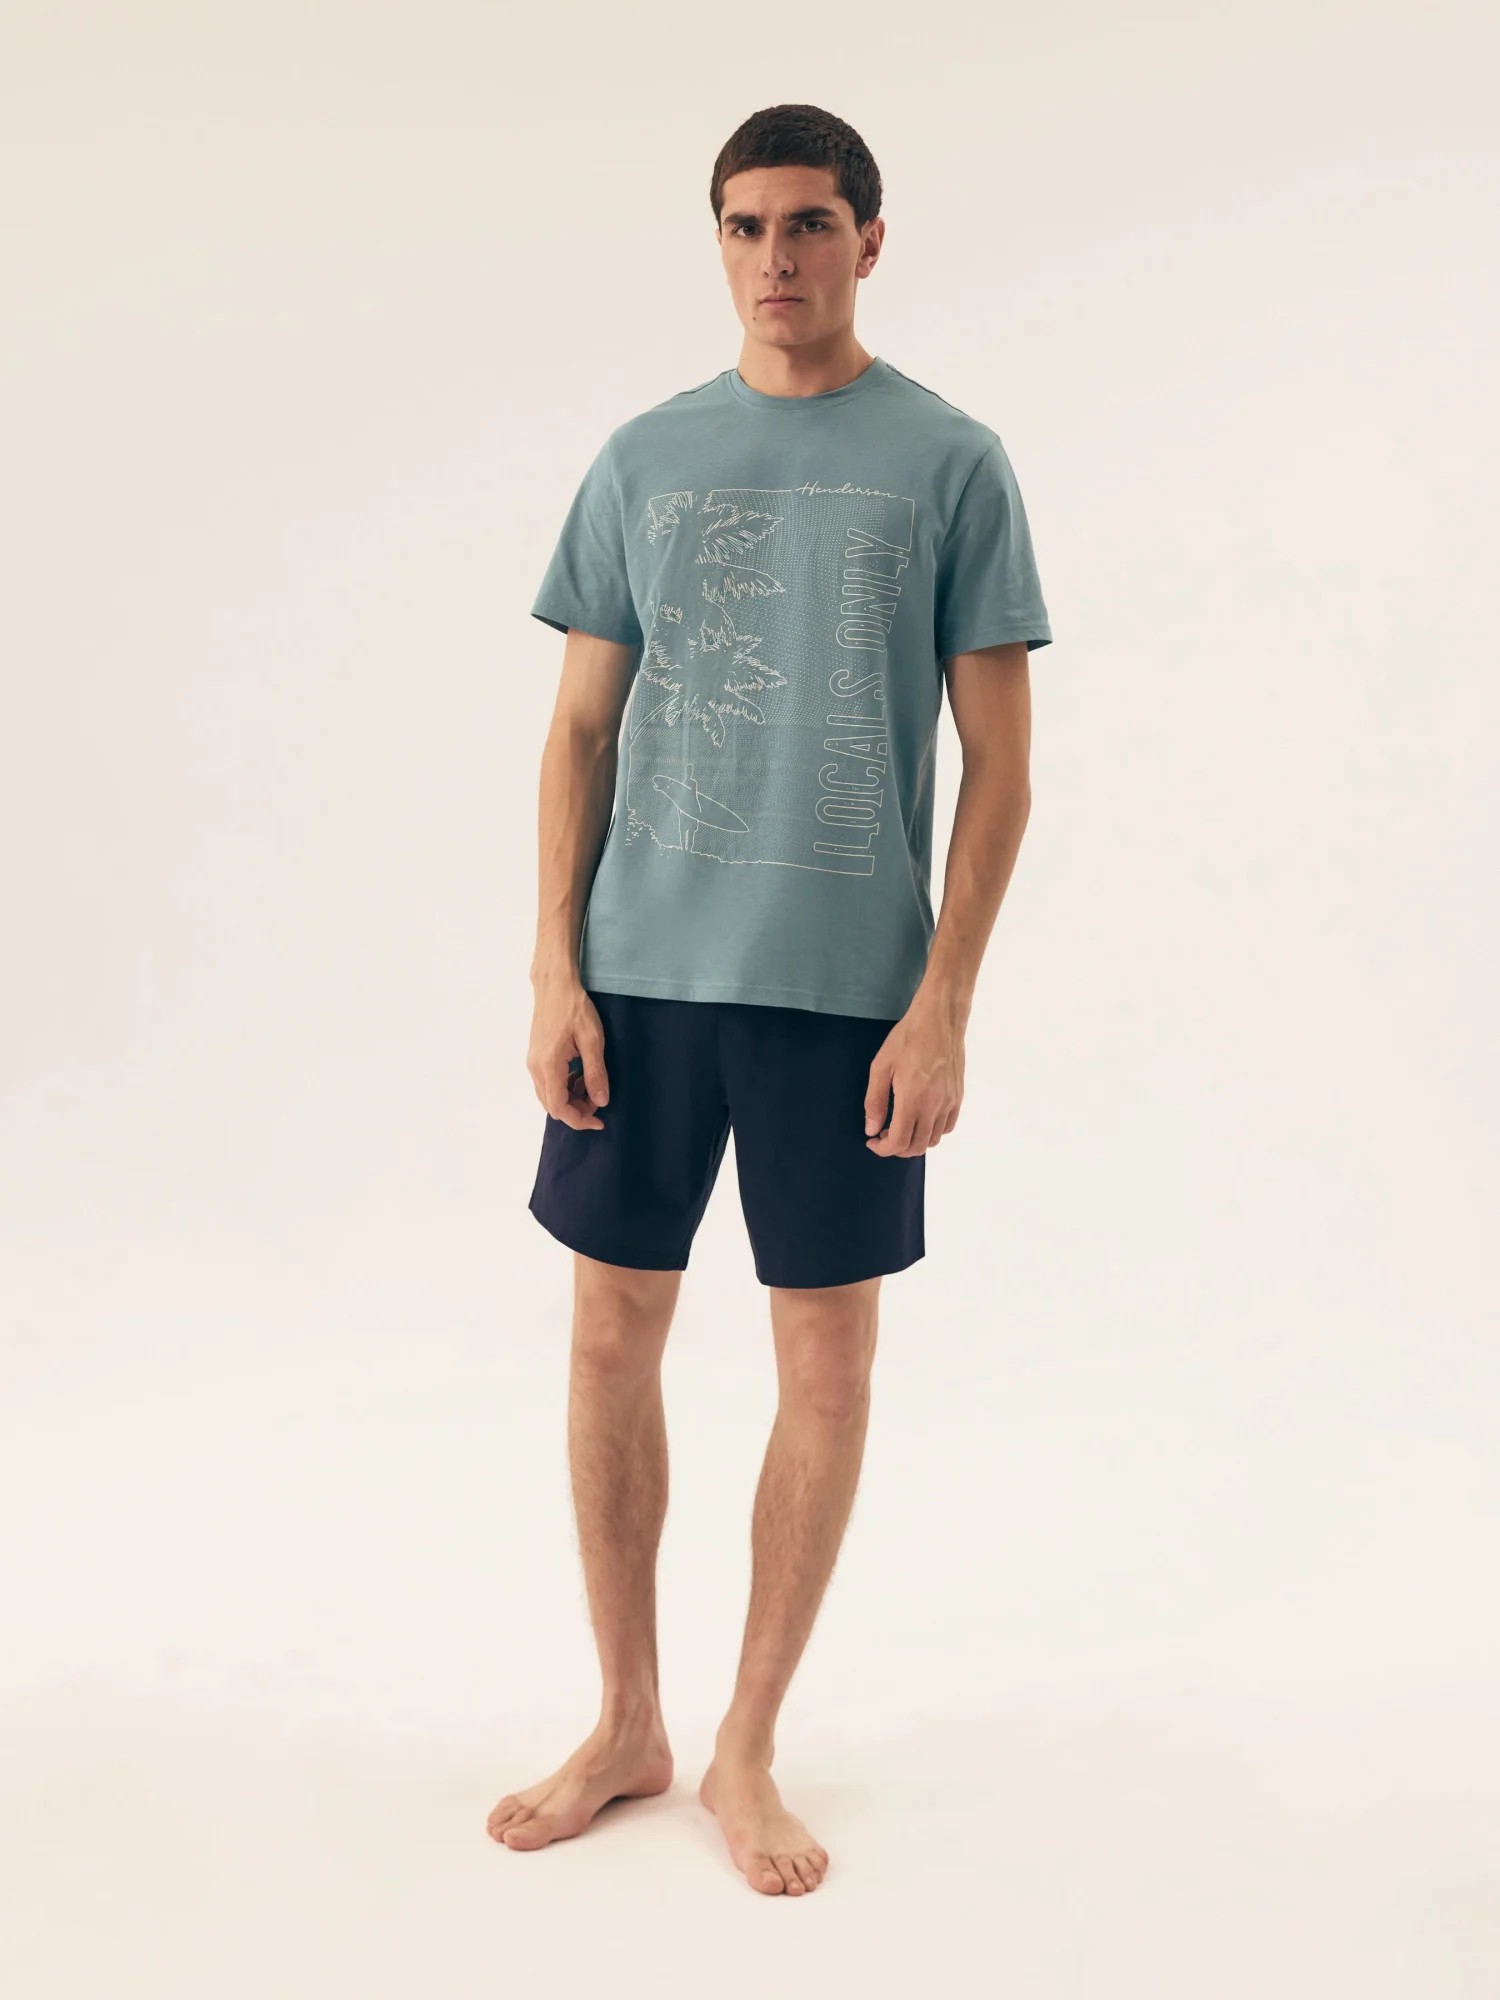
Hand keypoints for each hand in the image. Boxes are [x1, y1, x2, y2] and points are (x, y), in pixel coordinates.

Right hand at [528, 976, 609, 1130]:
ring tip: (590, 1084)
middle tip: (598, 1098)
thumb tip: (601, 1101)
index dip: (580, 1119)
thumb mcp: (592, 1040)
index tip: (599, 1120)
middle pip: (553, 1106)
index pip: (560, 1108)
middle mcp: (535, 1068)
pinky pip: (547, 1084)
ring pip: (549, 1096)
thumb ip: (595, 1073)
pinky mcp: (535, 1057)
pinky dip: (564, 1088)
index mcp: (548, 1066)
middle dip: (577, 1110)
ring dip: (570, 1099)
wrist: (554, 985)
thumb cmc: (574, 1008)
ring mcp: (533, 1063)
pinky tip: (578, 1074)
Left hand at [863, 997, 964, 1155]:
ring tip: (901, 1126)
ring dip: (915, 1141)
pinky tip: (920, 1118)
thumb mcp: (881, 1066)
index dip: (883, 1149)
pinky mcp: (958, 1096)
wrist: (940, 1019)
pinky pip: (947, 1126)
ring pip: (933, 1139)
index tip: (872, 1141)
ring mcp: (949, 1102)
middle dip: (897, 1148)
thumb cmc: (907, 1038)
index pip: (899, 1141)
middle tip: (883, 1134)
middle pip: (917, 1146)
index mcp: (913, 1099)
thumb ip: (875, 1101)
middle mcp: (934, 1105)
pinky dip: (932, 1132)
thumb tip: (872, 1129)